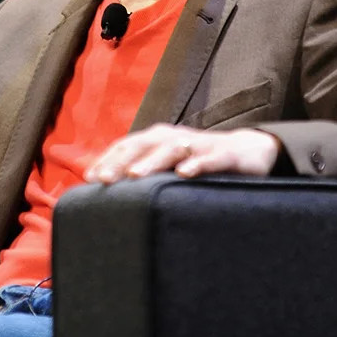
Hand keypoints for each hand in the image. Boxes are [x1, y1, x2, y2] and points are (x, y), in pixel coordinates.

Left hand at [84, 124, 281, 183]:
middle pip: (143, 145)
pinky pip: (209, 158)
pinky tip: (184, 174)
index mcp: (157, 141)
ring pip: (172, 149)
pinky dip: (197, 163)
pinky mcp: (225, 155)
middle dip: (121, 161)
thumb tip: (110, 198)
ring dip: (152, 161)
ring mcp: (199, 145)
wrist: (248, 152)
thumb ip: (144, 178)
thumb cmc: (199, 163)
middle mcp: (174, 138)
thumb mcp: (169, 169)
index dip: (107, 159)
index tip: (89, 178)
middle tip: (103, 179)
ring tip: (135, 175)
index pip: (127, 146)